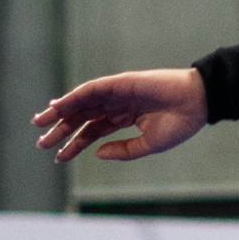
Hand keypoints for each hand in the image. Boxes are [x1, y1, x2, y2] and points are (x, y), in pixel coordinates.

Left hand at [33, 68, 207, 162]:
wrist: (198, 103)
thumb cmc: (180, 124)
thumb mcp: (148, 144)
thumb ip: (123, 150)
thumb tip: (97, 153)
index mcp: (126, 118)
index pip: (94, 130)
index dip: (76, 143)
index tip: (60, 157)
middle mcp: (118, 104)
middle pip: (83, 117)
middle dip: (62, 129)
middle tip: (41, 142)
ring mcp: (118, 92)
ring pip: (82, 103)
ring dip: (60, 112)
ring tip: (41, 124)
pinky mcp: (120, 83)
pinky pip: (91, 90)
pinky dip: (73, 97)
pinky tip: (58, 106)